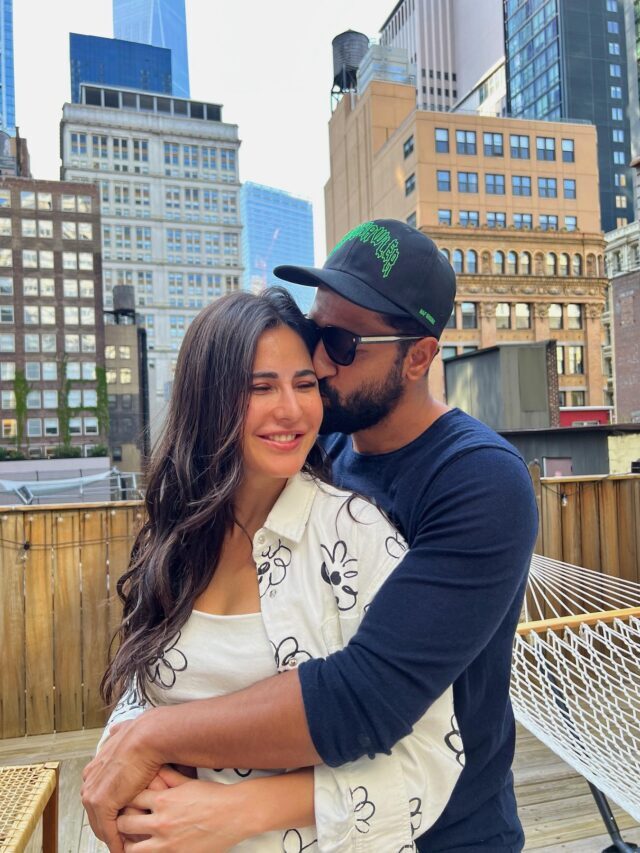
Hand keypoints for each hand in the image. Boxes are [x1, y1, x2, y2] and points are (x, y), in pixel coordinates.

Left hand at [82, 716, 162, 852]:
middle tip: (122, 838)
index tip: (120, 818)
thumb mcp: (125, 732)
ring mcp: (93, 794)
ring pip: (101, 825)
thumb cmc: (144, 735)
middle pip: (96, 814)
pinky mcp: (102, 803)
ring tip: (125, 848)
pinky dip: (117, 843)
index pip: (97, 798)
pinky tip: (124, 850)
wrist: (148, 736)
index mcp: (94, 768)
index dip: (109, 810)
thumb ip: (118, 734)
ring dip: (113, 838)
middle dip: (109, 827)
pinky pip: (109, 831)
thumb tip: (115, 730)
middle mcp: (89, 782)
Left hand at [117, 767, 252, 851]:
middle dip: (122, 822)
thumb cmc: (215, 797)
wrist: (235, 814)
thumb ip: (169, 777)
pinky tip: (147, 849)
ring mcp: (166, 842)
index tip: (124, 802)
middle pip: (125, 823)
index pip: (130, 799)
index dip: (125, 801)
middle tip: (123, 822)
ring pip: (131, 847)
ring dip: (129, 843)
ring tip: (131, 840)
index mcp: (163, 799)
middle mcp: (161, 821)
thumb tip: (156, 768)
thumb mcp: (188, 782)